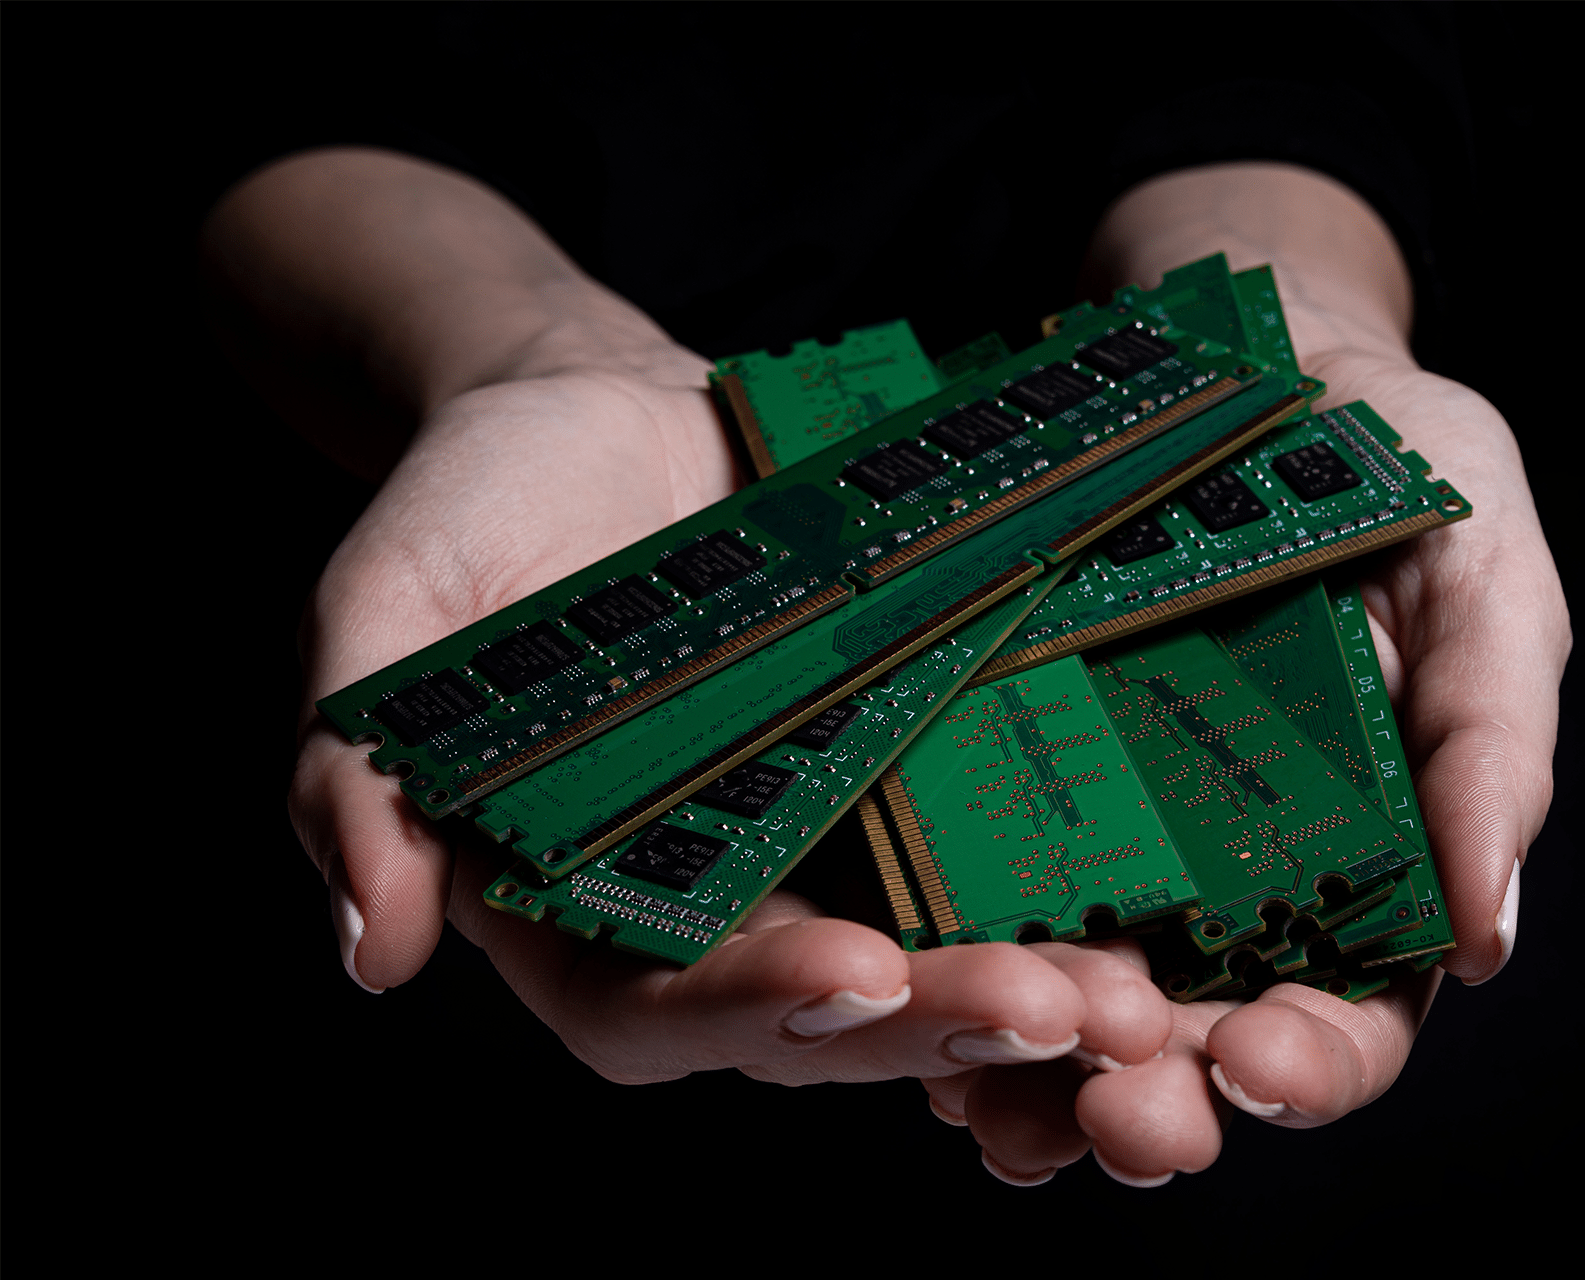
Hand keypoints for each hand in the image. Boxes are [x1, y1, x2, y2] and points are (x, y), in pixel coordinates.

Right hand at [208, 150, 1179, 1088]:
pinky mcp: (908, 783)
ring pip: (933, 963)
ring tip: (1137, 995)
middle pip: (826, 1016)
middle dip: (938, 1025)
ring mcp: (822, 852)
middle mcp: (711, 912)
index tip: (851, 974)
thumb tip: (371, 950)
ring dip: (1033, 994)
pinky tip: (1162, 902)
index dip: (749, 1009)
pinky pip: (992, 861)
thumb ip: (360, 777)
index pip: (652, 1012)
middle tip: (1058, 1010)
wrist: (600, 413)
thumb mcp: (387, 614)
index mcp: (575, 911)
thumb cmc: (475, 509)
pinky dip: (1068, 893)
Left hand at [921, 163, 1569, 1184]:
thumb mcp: (1476, 573)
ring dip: (1033, 1079)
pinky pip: (962, 901)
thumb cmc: (1385, 457)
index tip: (1261, 1066)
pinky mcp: (994, 781)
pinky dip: (939, 972)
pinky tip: (903, 999)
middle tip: (1116, 1120)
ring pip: (1068, 1007)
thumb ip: (1490, 744)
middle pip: (1193, 1046)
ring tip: (993, 1103)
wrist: (1235, 344)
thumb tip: (1490, 934)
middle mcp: (1224, 884)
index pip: (1349, 1013)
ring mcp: (1102, 842)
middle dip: (1157, 1102)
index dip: (1317, 1064)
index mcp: (1360, 865)